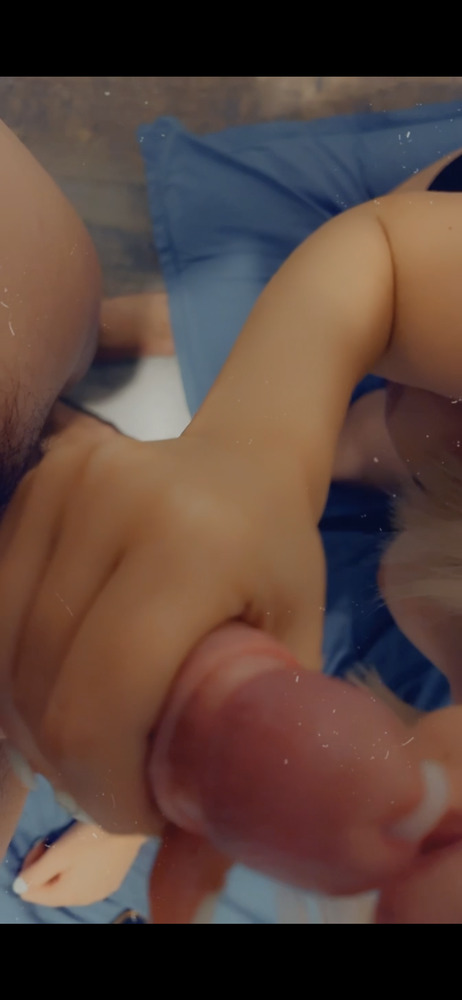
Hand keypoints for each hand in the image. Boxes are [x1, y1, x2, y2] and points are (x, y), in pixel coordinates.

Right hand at [0, 408, 325, 837]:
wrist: (246, 462)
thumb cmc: (277, 561)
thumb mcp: (291, 654)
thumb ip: (246, 774)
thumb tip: (179, 906)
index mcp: (193, 543)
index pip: (108, 694)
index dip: (106, 784)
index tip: (142, 811)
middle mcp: (114, 500)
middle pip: (44, 683)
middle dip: (72, 767)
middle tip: (118, 783)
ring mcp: (61, 484)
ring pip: (3, 653)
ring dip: (34, 727)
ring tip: (90, 741)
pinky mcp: (30, 484)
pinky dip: (14, 674)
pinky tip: (55, 692)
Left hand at [13, 823, 145, 906]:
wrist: (130, 825)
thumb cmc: (92, 837)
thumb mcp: (59, 852)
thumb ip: (36, 872)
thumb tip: (19, 886)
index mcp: (67, 895)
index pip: (32, 893)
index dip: (29, 869)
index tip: (40, 844)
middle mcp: (84, 900)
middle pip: (51, 890)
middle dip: (44, 867)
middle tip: (49, 841)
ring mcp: (100, 892)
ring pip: (68, 884)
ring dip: (61, 867)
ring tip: (68, 844)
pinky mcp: (113, 881)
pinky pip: (85, 880)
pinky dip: (78, 868)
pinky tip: (86, 851)